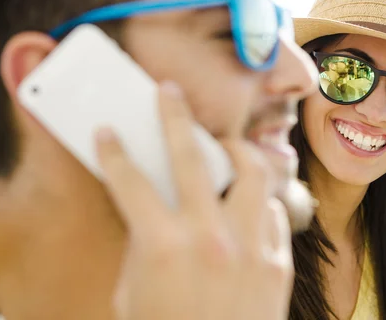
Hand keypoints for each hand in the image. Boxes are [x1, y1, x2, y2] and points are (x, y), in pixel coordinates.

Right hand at [95, 81, 293, 319]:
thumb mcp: (132, 293)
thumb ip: (144, 242)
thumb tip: (155, 202)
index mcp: (163, 247)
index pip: (129, 182)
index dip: (113, 152)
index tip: (107, 131)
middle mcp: (210, 239)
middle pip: (191, 156)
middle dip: (175, 116)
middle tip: (169, 92)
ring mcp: (250, 248)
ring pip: (254, 172)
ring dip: (238, 150)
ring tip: (227, 145)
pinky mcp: (278, 263)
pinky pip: (273, 212)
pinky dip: (259, 202)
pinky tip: (248, 205)